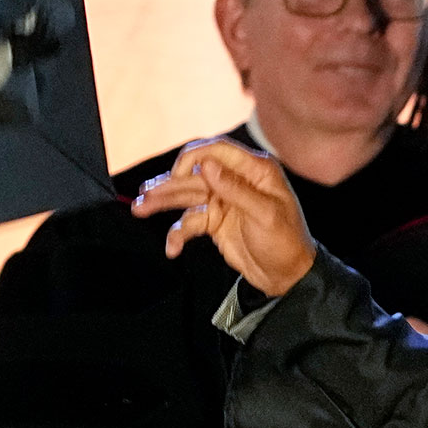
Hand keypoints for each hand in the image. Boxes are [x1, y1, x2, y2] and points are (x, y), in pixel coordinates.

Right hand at [129, 137, 315, 296]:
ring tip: (140, 209)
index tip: (178, 175)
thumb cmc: (286, 243)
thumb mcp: (265, 214)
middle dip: (168, 185)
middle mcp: (237, 181)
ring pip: (186, 196)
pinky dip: (179, 234)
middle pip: (195, 175)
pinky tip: (172, 248)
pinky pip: (189, 222)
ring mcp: (223, 201)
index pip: (217, 151)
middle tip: (144, 196)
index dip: (194, 160)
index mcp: (255, 171)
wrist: (287, 276)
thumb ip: (235, 189)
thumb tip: (207, 166)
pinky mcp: (215, 221)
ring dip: (163, 203)